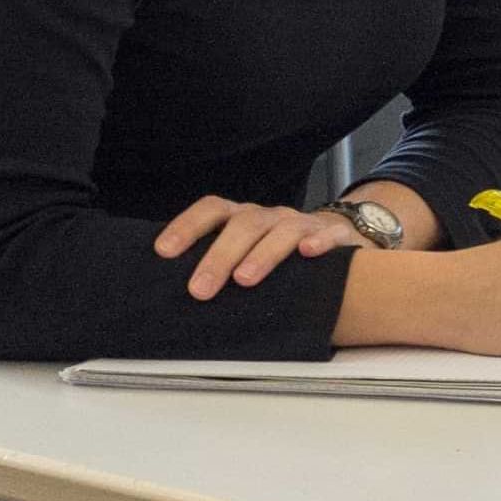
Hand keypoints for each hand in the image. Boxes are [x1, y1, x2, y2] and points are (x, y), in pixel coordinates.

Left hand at [153, 196, 360, 299]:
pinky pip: (329, 235)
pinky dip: (319, 242)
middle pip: (244, 225)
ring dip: (262, 254)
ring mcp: (303, 224)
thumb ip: (218, 262)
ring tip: (245, 279)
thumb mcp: (244, 251)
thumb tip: (173, 290)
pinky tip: (308, 253)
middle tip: (200, 289)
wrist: (332, 239)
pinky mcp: (335, 236)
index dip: (187, 226)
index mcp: (242, 217)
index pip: (211, 211)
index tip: (165, 251)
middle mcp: (270, 217)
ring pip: (282, 231)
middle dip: (220, 256)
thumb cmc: (275, 253)